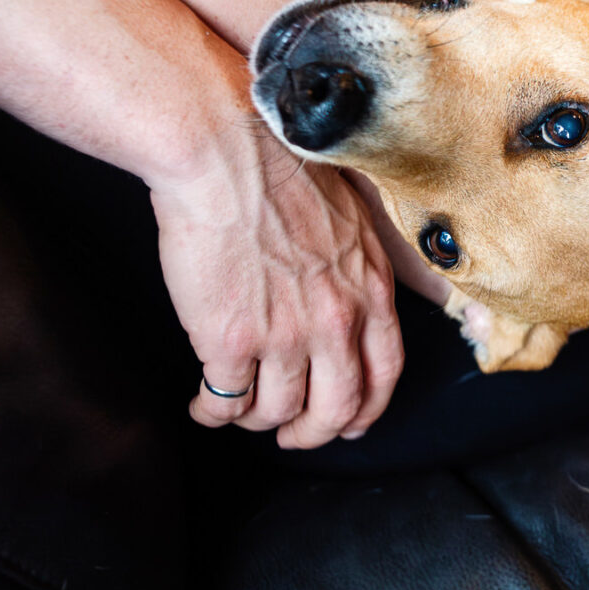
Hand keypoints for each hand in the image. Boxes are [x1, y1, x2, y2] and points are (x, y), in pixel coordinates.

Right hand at [150, 130, 404, 449]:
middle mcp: (337, 320)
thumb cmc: (280, 170)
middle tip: (292, 436)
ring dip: (255, 420)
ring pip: (277, 412)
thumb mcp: (353, 218)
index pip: (386, 372)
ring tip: (238, 409)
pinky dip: (212, 411)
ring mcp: (284, 334)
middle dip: (313, 433)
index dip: (368, 407)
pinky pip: (225, 401)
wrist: (225, 152)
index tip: (352, 422)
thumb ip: (361, 268)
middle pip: (337, 409)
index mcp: (370, 289)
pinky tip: (203, 404)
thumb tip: (362, 295)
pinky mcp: (229, 340)